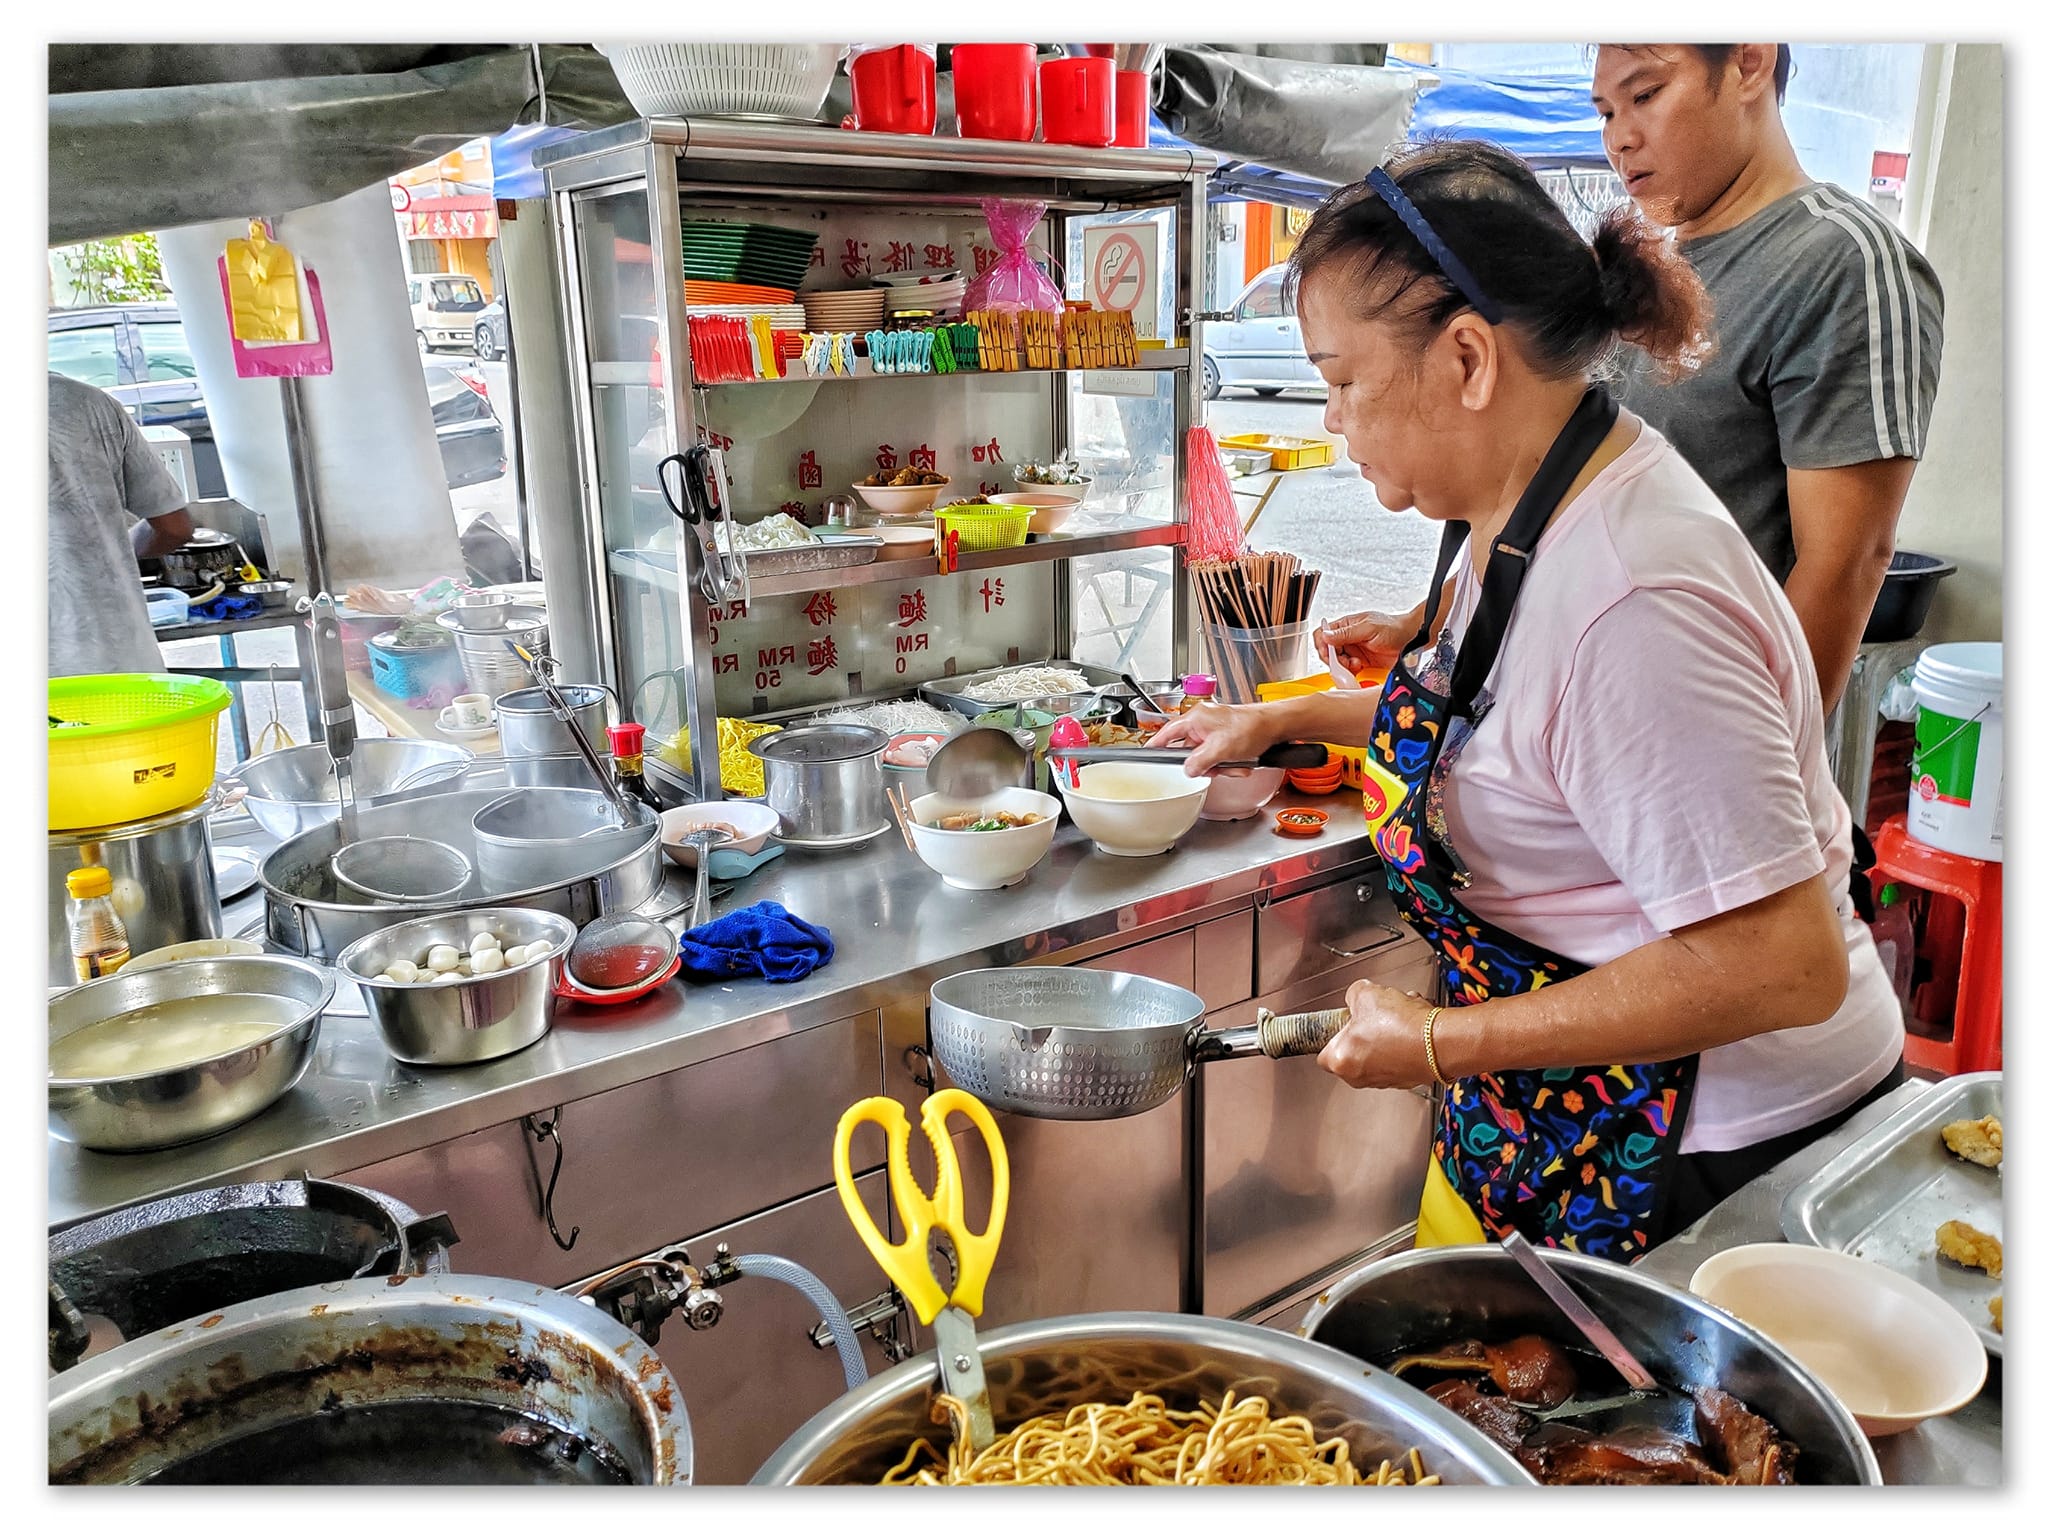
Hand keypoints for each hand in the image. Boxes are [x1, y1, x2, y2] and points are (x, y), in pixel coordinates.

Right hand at [1147, 702, 1283, 776]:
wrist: (1275, 727)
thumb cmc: (1251, 728)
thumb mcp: (1221, 749)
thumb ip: (1199, 762)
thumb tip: (1188, 770)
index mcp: (1195, 718)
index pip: (1167, 732)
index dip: (1156, 744)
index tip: (1147, 754)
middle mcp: (1202, 722)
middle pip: (1188, 751)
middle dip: (1204, 764)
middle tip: (1215, 767)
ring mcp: (1214, 731)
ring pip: (1205, 757)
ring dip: (1220, 766)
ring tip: (1234, 764)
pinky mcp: (1224, 738)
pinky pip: (1219, 757)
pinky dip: (1229, 764)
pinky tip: (1240, 763)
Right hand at [1314, 609, 1413, 676]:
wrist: (1412, 640)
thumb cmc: (1394, 628)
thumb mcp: (1368, 628)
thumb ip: (1346, 633)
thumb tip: (1326, 635)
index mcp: (1346, 626)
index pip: (1323, 634)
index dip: (1322, 643)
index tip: (1328, 652)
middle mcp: (1347, 639)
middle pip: (1327, 652)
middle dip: (1333, 658)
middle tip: (1343, 661)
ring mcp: (1354, 652)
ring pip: (1337, 664)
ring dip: (1343, 666)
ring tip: (1355, 664)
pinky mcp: (1361, 664)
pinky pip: (1348, 672)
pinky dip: (1350, 673)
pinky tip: (1359, 668)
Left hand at [1316, 979, 1436, 1088]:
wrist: (1440, 1042)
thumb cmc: (1401, 1026)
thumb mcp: (1365, 994)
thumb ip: (1353, 995)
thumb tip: (1357, 995)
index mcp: (1341, 1060)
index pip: (1323, 1052)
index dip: (1333, 1032)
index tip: (1341, 1023)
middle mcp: (1360, 1076)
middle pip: (1354, 1049)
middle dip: (1365, 1029)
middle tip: (1374, 1015)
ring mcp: (1385, 1080)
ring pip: (1379, 1050)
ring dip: (1387, 1032)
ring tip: (1399, 1016)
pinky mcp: (1407, 1079)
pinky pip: (1400, 1055)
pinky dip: (1405, 1041)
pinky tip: (1414, 1026)